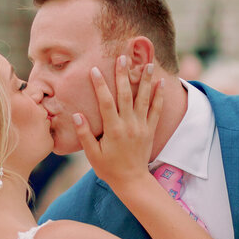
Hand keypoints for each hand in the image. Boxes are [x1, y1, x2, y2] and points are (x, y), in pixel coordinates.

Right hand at [75, 57, 162, 189]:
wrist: (132, 181)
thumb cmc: (108, 168)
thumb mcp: (92, 154)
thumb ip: (85, 134)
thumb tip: (77, 115)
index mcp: (113, 130)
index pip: (106, 103)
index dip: (100, 85)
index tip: (95, 69)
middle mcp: (129, 125)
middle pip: (126, 95)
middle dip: (123, 75)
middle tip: (122, 57)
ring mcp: (141, 126)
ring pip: (144, 99)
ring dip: (145, 80)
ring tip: (147, 63)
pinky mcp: (150, 130)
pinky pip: (156, 110)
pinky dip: (159, 96)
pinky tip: (160, 82)